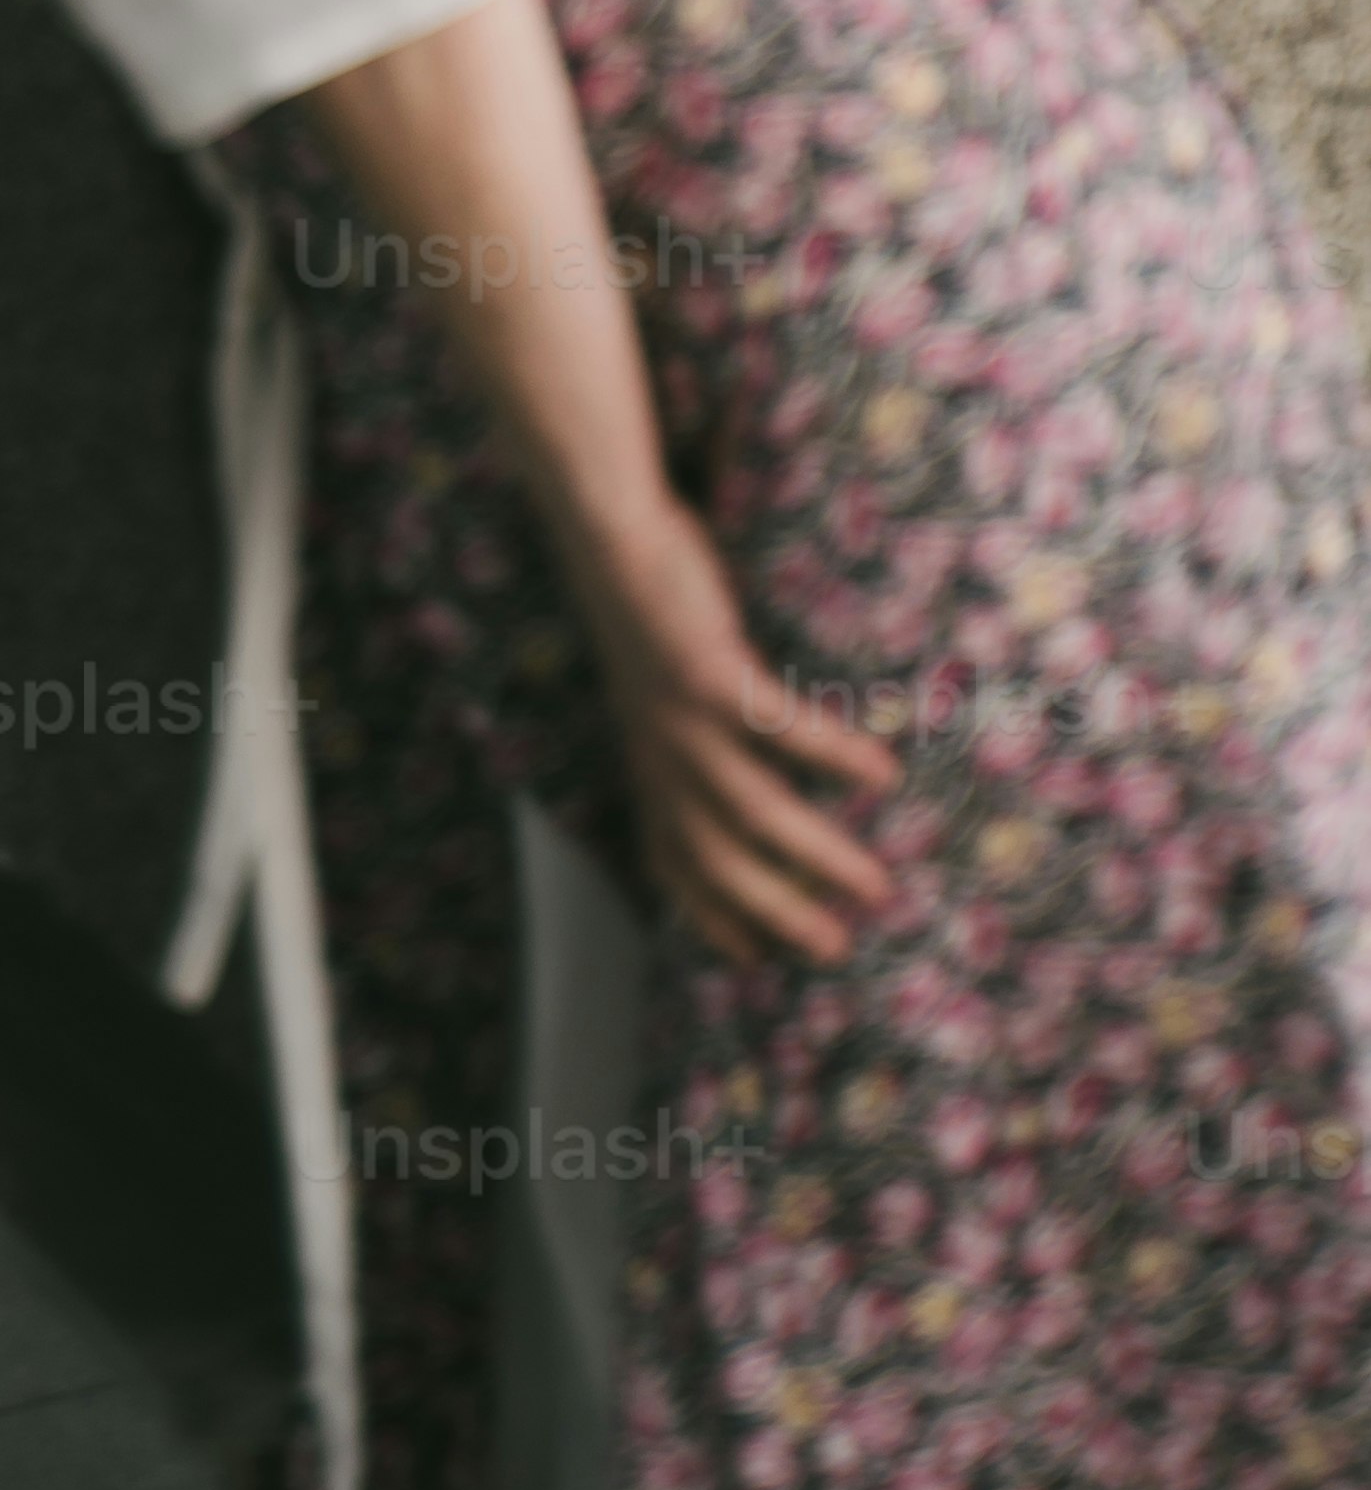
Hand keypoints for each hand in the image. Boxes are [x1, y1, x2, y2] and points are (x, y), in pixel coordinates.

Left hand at [577, 491, 898, 965]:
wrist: (608, 529)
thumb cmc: (645, 601)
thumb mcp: (651, 685)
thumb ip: (688, 730)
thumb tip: (741, 762)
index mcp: (646, 760)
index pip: (670, 862)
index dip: (708, 916)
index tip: (754, 960)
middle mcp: (660, 754)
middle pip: (718, 861)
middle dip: (776, 914)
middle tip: (834, 950)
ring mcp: (682, 719)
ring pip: (755, 812)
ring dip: (819, 856)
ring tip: (877, 886)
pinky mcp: (709, 674)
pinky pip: (781, 730)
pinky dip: (832, 754)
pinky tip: (880, 772)